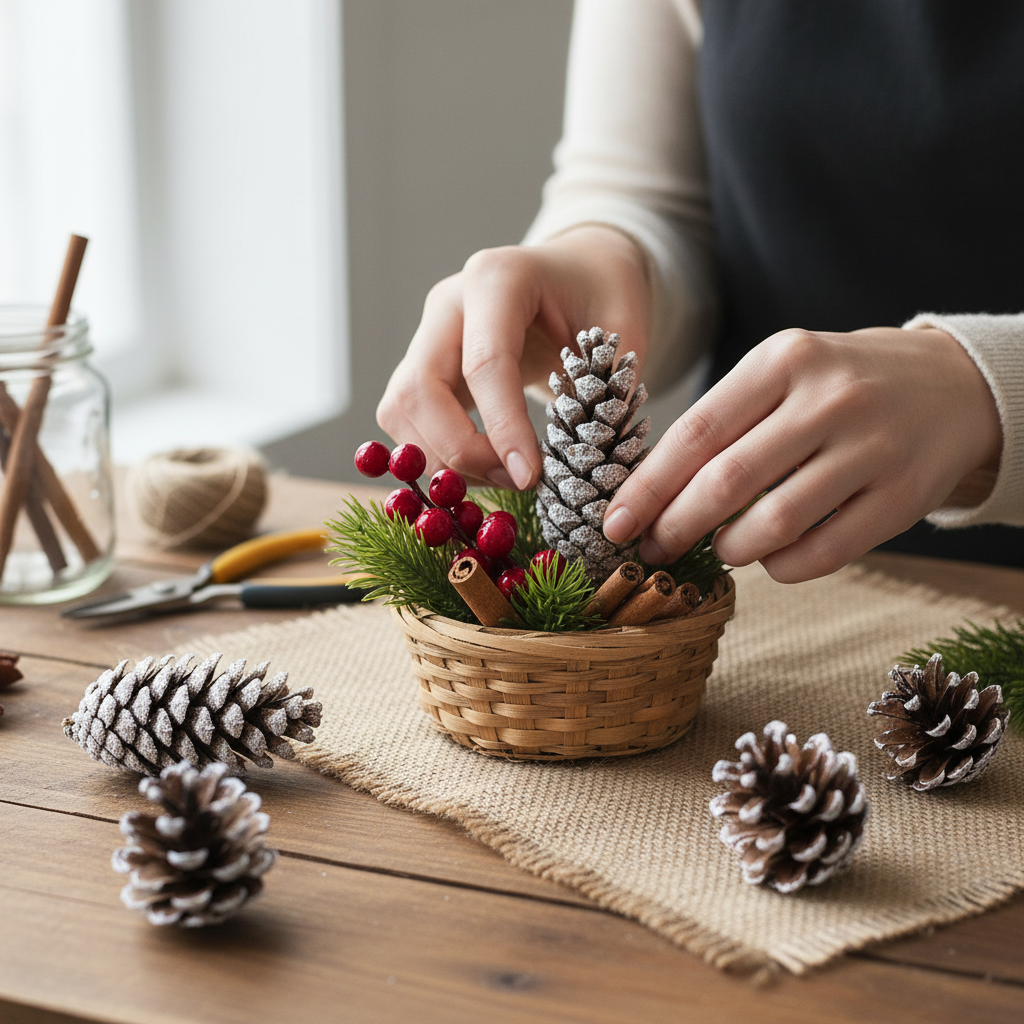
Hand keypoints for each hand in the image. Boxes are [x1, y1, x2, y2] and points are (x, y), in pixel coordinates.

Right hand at [376, 226, 650, 488]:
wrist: (576, 271)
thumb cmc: (601, 292)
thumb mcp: (624, 324)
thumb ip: (610, 383)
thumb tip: (588, 454)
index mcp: (498, 279)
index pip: (485, 363)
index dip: (503, 427)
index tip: (529, 476)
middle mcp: (448, 304)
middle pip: (420, 389)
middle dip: (461, 450)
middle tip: (515, 481)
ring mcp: (426, 334)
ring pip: (400, 410)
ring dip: (443, 458)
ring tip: (504, 477)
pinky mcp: (419, 366)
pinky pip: (404, 419)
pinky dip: (434, 454)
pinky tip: (483, 466)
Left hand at [603, 327, 1002, 582]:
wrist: (950, 386)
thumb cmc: (837, 386)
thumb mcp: (780, 375)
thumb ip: (723, 423)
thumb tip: (650, 494)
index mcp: (783, 360)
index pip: (697, 431)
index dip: (648, 485)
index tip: (614, 522)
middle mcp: (829, 398)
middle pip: (728, 480)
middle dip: (676, 525)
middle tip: (650, 549)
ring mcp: (872, 447)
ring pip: (775, 522)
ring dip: (730, 549)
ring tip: (718, 548)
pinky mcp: (904, 495)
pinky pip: (824, 551)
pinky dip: (782, 567)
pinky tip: (769, 559)